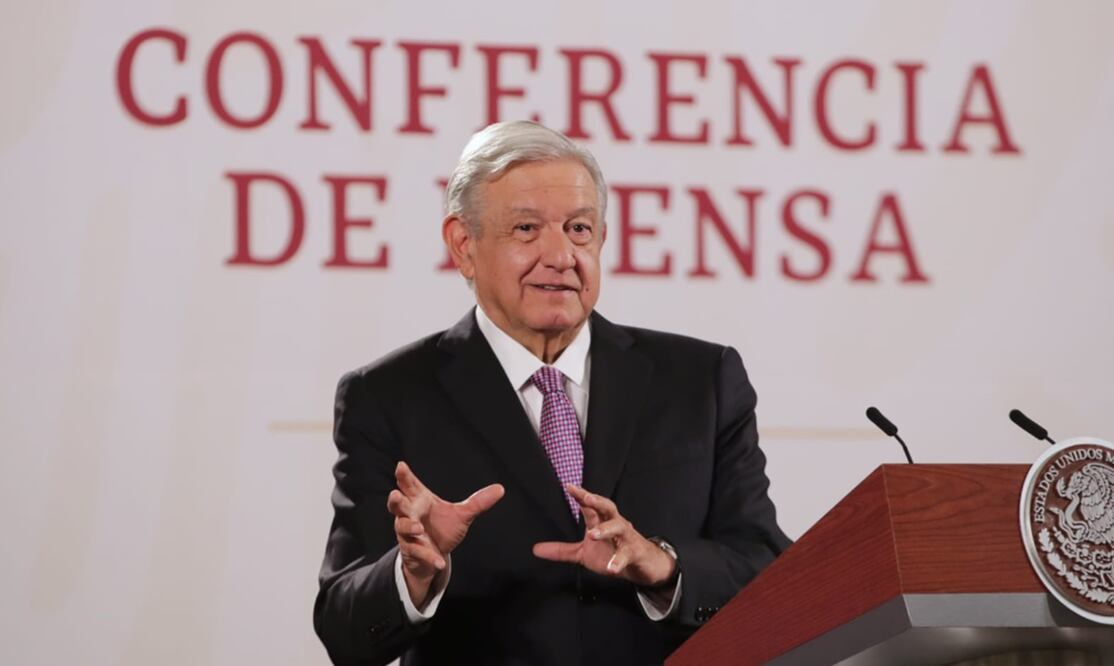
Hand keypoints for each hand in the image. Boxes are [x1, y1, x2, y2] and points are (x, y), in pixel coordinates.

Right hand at [387, 461, 503, 607]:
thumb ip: (478, 503)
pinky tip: (440, 562)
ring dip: (409, 527)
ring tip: (418, 529)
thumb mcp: (461, 515)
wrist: (434, 557)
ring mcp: (408, 533)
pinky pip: (418, 552)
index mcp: (421, 501)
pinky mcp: (411, 551)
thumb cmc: (442, 529)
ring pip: (402, 527)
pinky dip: (429, 557)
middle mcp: (410, 515)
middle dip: (396, 500)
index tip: (401, 466)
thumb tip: (500, 488)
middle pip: (398, 504)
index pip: (410, 485)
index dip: (405, 476)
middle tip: (396, 494)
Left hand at [532, 485, 675, 587]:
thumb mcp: (583, 553)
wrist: (641, 565)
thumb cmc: (613, 552)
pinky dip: (618, 561)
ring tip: (593, 534)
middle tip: (585, 497)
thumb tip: (536, 549)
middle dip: (597, 501)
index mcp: (602, 521)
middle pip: (607, 507)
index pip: (590, 506)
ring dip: (606, 529)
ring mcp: (626, 538)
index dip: (581, 495)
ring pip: (618, 527)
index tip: (569, 486)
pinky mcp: (634, 553)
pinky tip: (612, 567)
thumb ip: (561, 550)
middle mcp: (615, 524)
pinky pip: (626, 555)